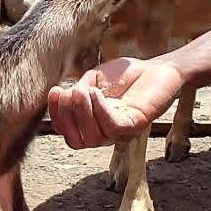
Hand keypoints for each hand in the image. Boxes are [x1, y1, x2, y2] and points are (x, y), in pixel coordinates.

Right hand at [46, 57, 185, 148]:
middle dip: (67, 117)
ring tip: (84, 90)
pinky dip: (100, 111)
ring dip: (83, 113)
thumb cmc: (124, 76)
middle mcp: (104, 134)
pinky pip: (113, 127)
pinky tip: (96, 93)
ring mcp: (120, 133)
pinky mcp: (135, 125)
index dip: (57, 116)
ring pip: (93, 137)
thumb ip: (77, 90)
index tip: (55, 91)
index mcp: (92, 125)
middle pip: (77, 141)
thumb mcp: (93, 80)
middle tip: (70, 92)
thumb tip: (62, 98)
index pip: (67, 132)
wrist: (156, 68)